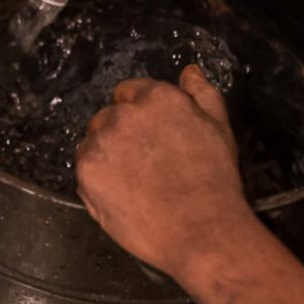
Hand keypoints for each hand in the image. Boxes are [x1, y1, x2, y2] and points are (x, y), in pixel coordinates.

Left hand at [74, 65, 251, 277]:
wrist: (202, 231)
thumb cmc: (215, 182)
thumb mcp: (219, 128)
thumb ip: (201, 94)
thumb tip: (189, 71)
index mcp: (157, 98)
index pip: (129, 92)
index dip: (140, 115)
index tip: (150, 138)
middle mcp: (124, 114)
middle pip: (108, 117)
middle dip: (121, 135)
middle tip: (145, 165)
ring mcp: (101, 142)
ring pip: (93, 142)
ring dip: (106, 157)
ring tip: (136, 184)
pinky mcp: (87, 172)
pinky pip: (83, 169)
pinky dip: (97, 181)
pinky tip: (123, 195)